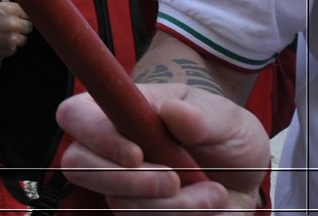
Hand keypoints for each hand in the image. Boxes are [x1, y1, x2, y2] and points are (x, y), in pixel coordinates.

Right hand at [56, 86, 267, 213]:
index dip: (96, 136)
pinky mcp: (137, 213)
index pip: (75, 116)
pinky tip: (210, 206)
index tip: (136, 153)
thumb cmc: (223, 132)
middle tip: (173, 181)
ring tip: (214, 193)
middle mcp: (106, 150)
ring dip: (170, 205)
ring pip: (118, 203)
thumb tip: (174, 113)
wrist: (242, 172)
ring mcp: (118, 186)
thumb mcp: (225, 118)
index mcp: (114, 111)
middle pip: (79, 166)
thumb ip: (201, 116)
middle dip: (128, 179)